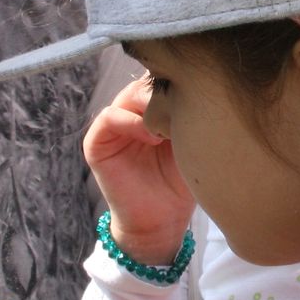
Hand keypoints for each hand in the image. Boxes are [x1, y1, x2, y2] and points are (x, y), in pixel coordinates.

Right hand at [83, 76, 194, 263]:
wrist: (162, 221)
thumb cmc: (182, 182)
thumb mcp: (193, 142)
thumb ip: (191, 114)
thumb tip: (201, 86)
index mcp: (156, 108)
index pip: (165, 78)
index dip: (181, 79)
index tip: (202, 89)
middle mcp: (134, 111)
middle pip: (147, 81)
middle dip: (168, 88)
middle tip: (188, 101)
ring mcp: (114, 124)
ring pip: (129, 94)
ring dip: (151, 104)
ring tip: (171, 125)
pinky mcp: (97, 142)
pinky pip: (109, 117)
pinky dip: (130, 121)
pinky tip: (153, 137)